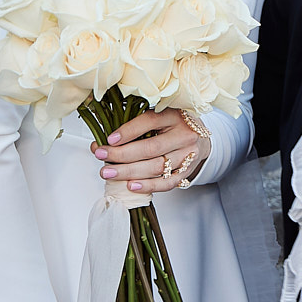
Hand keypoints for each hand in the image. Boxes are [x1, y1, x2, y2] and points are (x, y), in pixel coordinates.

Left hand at [94, 110, 209, 193]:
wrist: (199, 139)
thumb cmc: (173, 125)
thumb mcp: (159, 115)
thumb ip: (135, 124)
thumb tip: (106, 140)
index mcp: (175, 115)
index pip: (150, 121)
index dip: (128, 131)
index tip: (109, 139)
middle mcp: (184, 135)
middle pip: (151, 148)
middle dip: (122, 155)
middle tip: (101, 156)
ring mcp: (187, 156)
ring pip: (156, 167)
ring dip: (129, 172)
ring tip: (108, 173)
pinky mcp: (187, 172)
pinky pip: (167, 183)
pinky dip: (148, 186)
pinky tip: (131, 185)